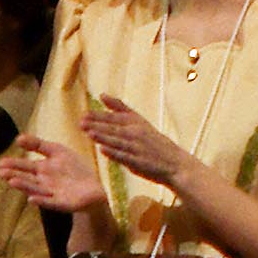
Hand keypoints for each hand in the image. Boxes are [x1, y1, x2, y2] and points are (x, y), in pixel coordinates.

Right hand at [0, 134, 106, 215]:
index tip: (1, 163)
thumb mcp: (58, 152)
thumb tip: (18, 138)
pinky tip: (31, 200)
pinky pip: (50, 202)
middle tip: (0, 172)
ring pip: (35, 189)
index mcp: (42, 170)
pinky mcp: (62, 203)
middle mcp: (43, 182)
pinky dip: (41, 201)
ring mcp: (52, 193)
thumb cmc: (74, 169)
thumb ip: (39, 145)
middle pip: (27, 178)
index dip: (14, 165)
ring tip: (12, 182)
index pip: (25, 166)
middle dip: (14, 175)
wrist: (93, 189)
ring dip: (23, 186)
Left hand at [77, 99, 201, 192]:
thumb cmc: (153, 142)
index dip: (99, 116)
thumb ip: (120, 108)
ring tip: (89, 133)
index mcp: (136, 122)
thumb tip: (102, 95)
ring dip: (103, 137)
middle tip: (81, 122)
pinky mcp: (139, 162)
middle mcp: (136, 133)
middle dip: (97, 125)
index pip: (115, 117)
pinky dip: (114, 153)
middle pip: (114, 128)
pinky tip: (102, 150)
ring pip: (118, 141)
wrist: (175, 163)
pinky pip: (125, 157)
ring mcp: (138, 148)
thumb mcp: (139, 121)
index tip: (84, 115)